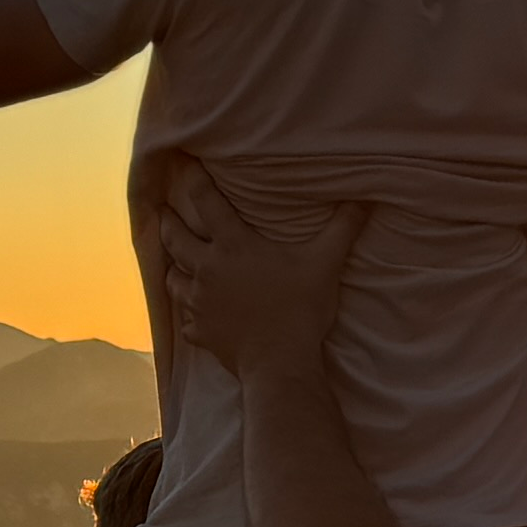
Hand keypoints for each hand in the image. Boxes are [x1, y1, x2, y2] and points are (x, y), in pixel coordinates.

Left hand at [159, 175, 360, 381]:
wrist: (279, 363)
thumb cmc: (300, 309)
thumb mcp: (325, 263)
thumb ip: (343, 228)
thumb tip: (365, 199)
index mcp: (233, 246)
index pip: (205, 201)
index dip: (192, 178)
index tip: (181, 162)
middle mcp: (207, 269)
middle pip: (175, 238)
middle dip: (167, 222)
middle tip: (161, 211)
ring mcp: (198, 303)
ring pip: (172, 278)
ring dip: (173, 267)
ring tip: (173, 262)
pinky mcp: (199, 331)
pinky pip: (186, 320)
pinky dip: (189, 315)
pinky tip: (195, 316)